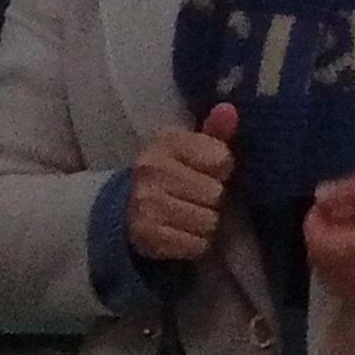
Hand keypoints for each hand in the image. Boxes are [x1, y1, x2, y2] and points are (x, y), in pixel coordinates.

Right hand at [123, 104, 235, 269]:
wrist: (125, 207)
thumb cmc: (172, 172)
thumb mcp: (190, 147)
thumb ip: (215, 131)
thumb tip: (229, 110)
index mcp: (166, 141)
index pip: (221, 159)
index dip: (222, 169)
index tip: (211, 171)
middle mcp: (151, 169)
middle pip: (216, 193)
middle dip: (214, 199)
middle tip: (200, 197)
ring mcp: (145, 202)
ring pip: (208, 221)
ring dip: (207, 222)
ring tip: (192, 214)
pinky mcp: (146, 234)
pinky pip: (196, 245)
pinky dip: (196, 243)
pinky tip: (183, 232)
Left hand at [305, 166, 354, 314]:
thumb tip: (321, 195)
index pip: (323, 245)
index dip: (314, 224)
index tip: (325, 203)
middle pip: (323, 266)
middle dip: (321, 239)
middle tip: (339, 213)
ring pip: (334, 282)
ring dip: (331, 258)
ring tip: (352, 232)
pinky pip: (351, 292)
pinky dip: (344, 273)